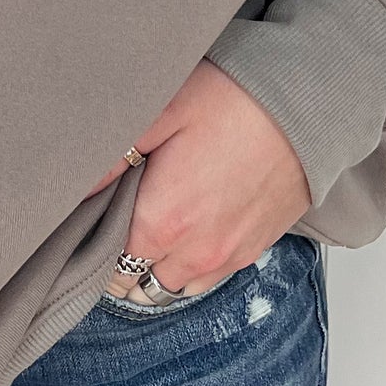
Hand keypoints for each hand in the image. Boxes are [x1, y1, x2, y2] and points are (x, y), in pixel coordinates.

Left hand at [83, 62, 311, 297]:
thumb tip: (75, 186)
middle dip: (122, 256)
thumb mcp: (162, 112)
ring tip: (156, 222)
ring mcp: (228, 256)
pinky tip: (192, 226)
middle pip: (136, 281)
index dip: (95, 238)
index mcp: (161, 221)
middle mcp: (194, 251)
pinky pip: (209, 278)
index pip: (107, 262)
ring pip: (174, 286)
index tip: (94, 216)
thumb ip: (112, 155)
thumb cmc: (235, 100)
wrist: (310, 104)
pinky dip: (192, 263)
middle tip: (121, 216)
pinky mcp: (254, 250)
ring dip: (159, 264)